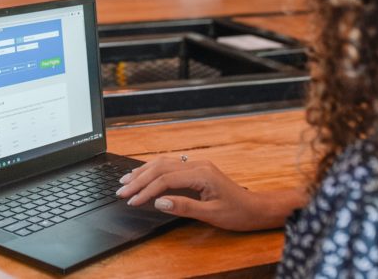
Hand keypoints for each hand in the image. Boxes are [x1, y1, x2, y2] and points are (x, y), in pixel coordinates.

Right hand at [114, 156, 305, 231]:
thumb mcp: (212, 214)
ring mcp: (196, 165)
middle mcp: (197, 165)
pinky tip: (144, 175)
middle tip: (121, 190)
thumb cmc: (237, 213)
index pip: (165, 179)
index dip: (146, 190)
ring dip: (143, 172)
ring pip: (163, 163)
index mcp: (201, 174)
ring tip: (126, 180)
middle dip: (139, 178)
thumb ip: (185, 207)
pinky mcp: (196, 170)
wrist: (256, 208)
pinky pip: (170, 166)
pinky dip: (154, 171)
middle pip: (161, 167)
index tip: (132, 200)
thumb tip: (159, 202)